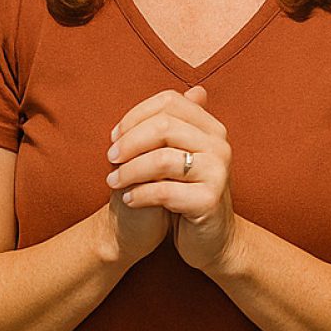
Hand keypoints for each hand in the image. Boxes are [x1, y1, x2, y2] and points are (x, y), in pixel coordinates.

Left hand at [108, 86, 238, 272]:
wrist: (212, 240)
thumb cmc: (189, 192)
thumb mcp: (184, 155)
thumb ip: (182, 125)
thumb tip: (196, 90)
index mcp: (212, 128)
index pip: (169, 102)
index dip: (135, 115)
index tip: (114, 136)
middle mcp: (220, 145)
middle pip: (163, 127)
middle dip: (129, 142)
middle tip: (110, 159)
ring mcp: (218, 173)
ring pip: (161, 159)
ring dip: (129, 171)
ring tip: (113, 182)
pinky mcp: (209, 201)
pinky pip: (164, 192)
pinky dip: (139, 195)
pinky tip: (129, 200)